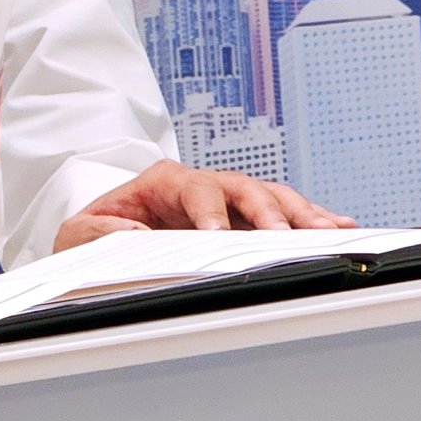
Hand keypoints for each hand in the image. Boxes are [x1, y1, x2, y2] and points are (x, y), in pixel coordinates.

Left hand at [54, 160, 353, 250]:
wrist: (103, 238)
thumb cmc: (96, 234)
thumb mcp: (82, 233)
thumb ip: (102, 231)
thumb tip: (139, 235)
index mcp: (164, 182)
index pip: (195, 189)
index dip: (210, 211)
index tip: (219, 233)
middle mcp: (203, 186)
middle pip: (244, 189)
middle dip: (266, 212)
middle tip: (283, 236)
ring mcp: (228, 202)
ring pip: (271, 199)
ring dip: (301, 214)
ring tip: (330, 228)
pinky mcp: (244, 221)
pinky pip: (283, 217)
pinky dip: (310, 221)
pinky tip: (338, 226)